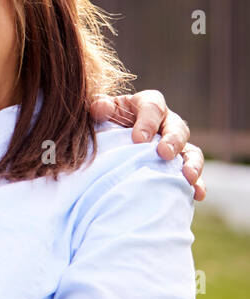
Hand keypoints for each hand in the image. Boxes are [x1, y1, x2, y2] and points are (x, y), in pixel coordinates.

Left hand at [91, 91, 205, 200]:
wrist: (106, 140)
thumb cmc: (104, 121)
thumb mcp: (100, 111)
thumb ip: (100, 107)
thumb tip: (101, 109)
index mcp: (147, 104)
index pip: (153, 108)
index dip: (147, 122)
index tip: (137, 139)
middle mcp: (167, 123)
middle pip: (177, 128)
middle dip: (173, 141)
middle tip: (164, 154)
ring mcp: (176, 145)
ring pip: (191, 151)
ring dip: (192, 164)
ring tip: (188, 177)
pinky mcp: (179, 165)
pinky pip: (192, 174)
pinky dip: (197, 184)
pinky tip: (196, 194)